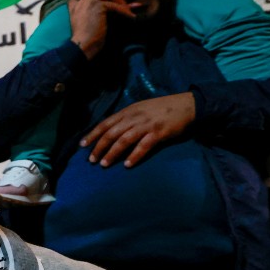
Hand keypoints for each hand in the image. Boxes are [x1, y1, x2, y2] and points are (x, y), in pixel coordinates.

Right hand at [68, 0, 132, 59]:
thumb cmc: (82, 38)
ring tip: (127, 9)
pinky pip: (114, 5)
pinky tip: (130, 16)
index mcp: (76, 5)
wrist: (82, 45)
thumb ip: (75, 8)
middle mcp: (82, 1)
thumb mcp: (75, 21)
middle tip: (119, 1)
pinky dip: (123, 10)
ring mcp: (90, 2)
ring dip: (119, 0)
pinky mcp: (98, 6)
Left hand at [81, 92, 195, 166]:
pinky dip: (134, 155)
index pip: (106, 123)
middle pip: (112, 133)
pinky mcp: (159, 133)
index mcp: (129, 111)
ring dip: (112, 153)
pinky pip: (144, 146)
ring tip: (104, 164)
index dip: (93, 134)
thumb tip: (111, 130)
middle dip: (99, 147)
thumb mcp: (141, 108)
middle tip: (91, 160)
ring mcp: (146, 125)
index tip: (82, 145)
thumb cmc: (162, 108)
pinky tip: (127, 165)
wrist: (187, 105)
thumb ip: (127, 118)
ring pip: (124, 140)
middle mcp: (135, 117)